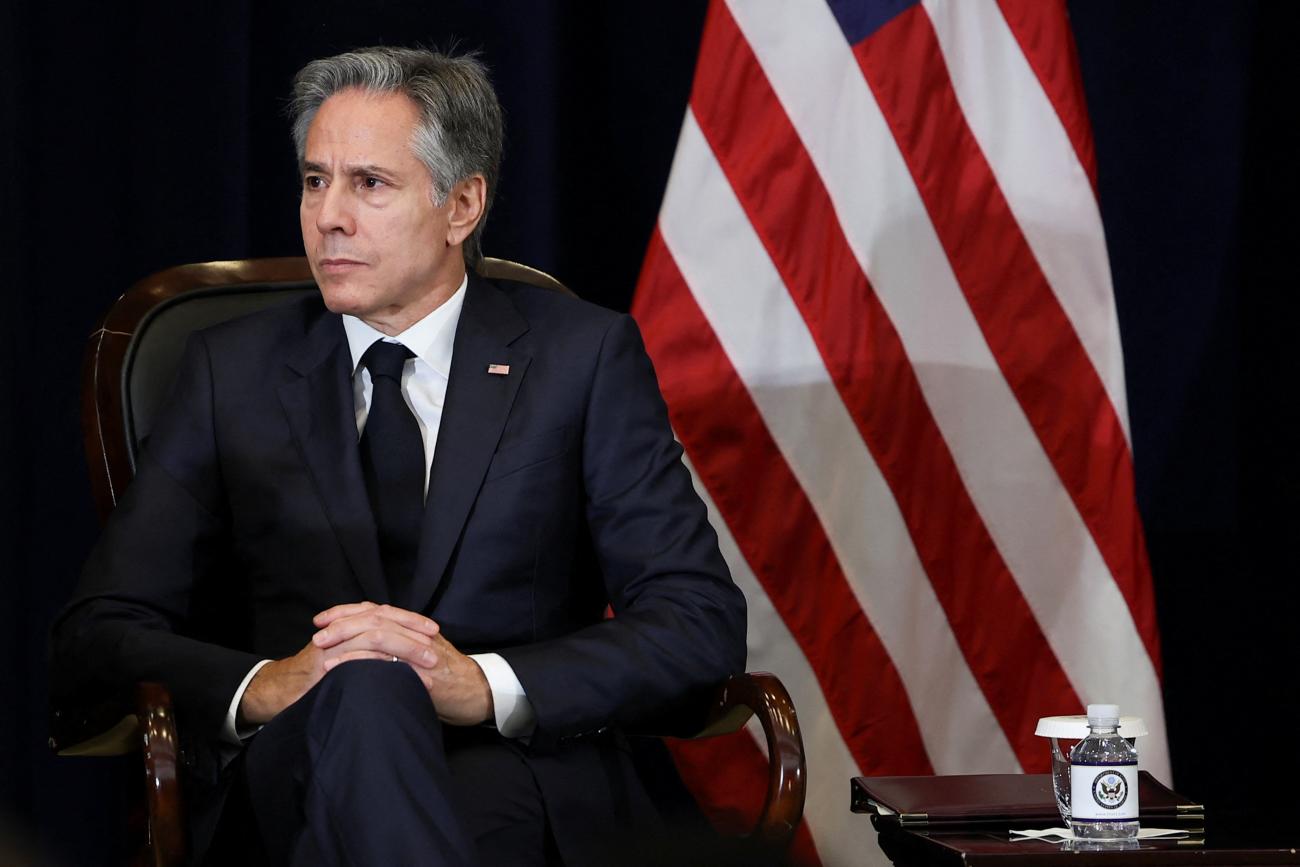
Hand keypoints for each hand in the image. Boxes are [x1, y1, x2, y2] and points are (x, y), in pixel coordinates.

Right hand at [238, 602, 439, 725]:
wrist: (276, 692)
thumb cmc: (312, 679)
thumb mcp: (342, 659)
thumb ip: (363, 651)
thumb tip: (397, 654)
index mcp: (347, 626)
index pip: (383, 614)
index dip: (409, 620)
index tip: (433, 630)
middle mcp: (341, 629)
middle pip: (383, 619)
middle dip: (413, 631)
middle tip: (436, 644)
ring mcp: (333, 644)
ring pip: (375, 635)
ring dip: (405, 648)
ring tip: (428, 662)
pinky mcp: (326, 662)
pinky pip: (358, 657)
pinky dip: (382, 664)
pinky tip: (401, 671)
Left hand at [315, 602, 492, 725]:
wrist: (476, 693)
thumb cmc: (447, 679)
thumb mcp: (422, 656)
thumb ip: (400, 648)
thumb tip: (369, 648)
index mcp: (413, 627)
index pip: (375, 610)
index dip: (346, 612)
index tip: (321, 619)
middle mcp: (415, 632)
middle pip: (373, 616)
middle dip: (341, 623)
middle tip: (317, 633)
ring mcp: (418, 648)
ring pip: (377, 632)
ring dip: (346, 639)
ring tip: (321, 649)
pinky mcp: (418, 668)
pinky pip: (384, 660)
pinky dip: (357, 662)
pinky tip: (338, 668)